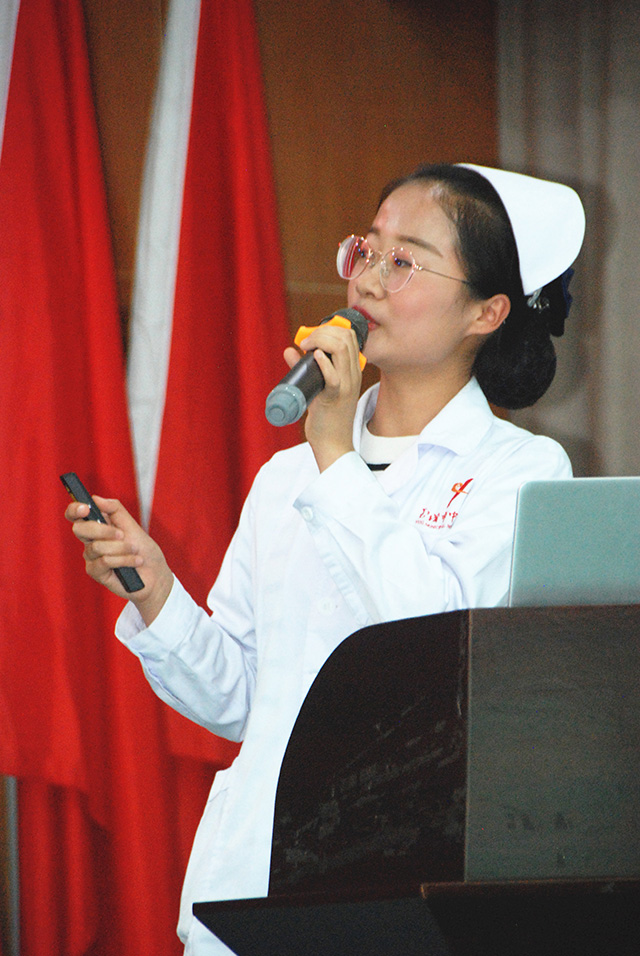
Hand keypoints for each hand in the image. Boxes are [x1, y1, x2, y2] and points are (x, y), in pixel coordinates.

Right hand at [65, 495, 173, 625]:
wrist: (155, 574)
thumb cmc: (144, 549)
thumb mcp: (132, 525)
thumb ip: (115, 509)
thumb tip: (95, 498)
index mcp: (98, 525)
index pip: (75, 515)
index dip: (75, 509)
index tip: (86, 508)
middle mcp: (91, 540)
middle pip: (80, 529)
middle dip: (103, 530)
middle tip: (122, 534)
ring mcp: (91, 557)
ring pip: (96, 546)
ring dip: (121, 548)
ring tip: (134, 551)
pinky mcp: (96, 572)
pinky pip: (104, 561)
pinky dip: (123, 560)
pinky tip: (135, 562)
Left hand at [284, 321, 361, 471]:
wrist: (333, 445)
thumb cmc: (326, 419)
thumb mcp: (317, 389)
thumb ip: (305, 369)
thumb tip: (289, 351)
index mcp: (352, 372)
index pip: (349, 337)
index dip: (330, 329)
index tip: (312, 336)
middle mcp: (352, 376)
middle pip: (345, 338)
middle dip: (323, 331)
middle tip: (305, 341)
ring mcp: (346, 386)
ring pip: (342, 350)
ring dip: (320, 341)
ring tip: (305, 347)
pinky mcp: (335, 398)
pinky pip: (333, 376)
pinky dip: (323, 363)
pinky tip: (313, 357)